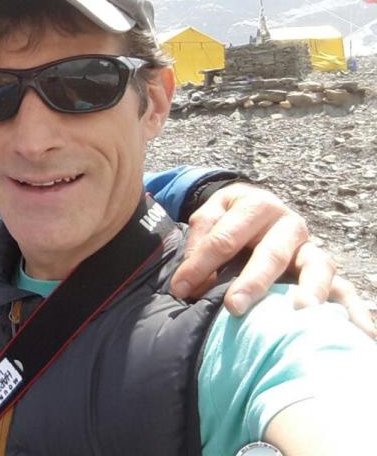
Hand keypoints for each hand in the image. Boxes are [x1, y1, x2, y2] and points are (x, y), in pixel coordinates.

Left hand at [171, 183, 375, 336]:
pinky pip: (343, 288)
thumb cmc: (227, 219)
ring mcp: (309, 247)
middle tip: (235, 307)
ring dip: (310, 290)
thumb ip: (198, 243)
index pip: (224, 238)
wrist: (254, 207)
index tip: (181, 290)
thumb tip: (188, 284)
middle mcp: (288, 224)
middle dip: (252, 281)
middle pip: (271, 253)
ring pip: (317, 266)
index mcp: (255, 205)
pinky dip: (353, 309)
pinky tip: (362, 333)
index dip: (199, 265)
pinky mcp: (322, 268)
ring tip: (302, 312)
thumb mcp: (208, 217)